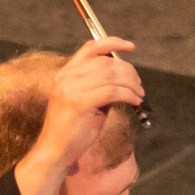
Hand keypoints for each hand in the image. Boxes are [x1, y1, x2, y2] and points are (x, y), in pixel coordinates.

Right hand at [7, 36, 142, 194]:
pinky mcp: (78, 102)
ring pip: (112, 75)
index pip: (90, 48)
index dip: (112, 43)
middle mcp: (65, 77)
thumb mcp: (88, 100)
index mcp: (66, 73)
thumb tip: (126, 76)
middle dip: (129, 72)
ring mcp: (70, 88)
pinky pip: (113, 91)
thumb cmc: (75, 129)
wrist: (55, 151)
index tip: (130, 46)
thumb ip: (101, 85)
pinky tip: (134, 102)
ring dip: (132, 84)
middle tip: (139, 86)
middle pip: (106, 62)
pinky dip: (129, 95)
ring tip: (139, 95)